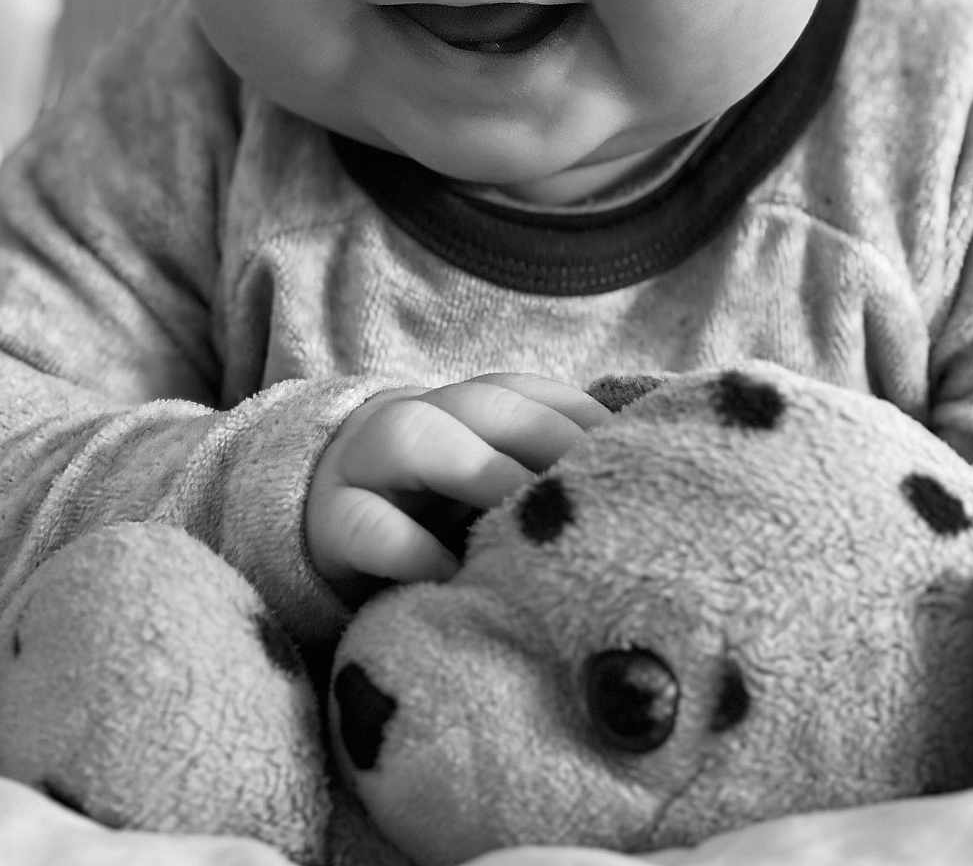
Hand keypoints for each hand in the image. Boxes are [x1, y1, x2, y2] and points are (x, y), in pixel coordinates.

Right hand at [306, 373, 609, 598]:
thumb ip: (548, 477)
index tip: (638, 461)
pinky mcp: (331, 519)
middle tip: (595, 492)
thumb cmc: (440, 508)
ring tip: (526, 524)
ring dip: (479, 473)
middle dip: (546, 439)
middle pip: (486, 406)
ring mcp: (368, 461)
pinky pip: (366, 525)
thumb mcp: (493, 481)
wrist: (328, 516)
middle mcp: (422, 415)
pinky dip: (411, 550)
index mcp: (471, 405)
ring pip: (418, 438)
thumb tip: (643, 488)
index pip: (536, 395)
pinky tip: (454, 577)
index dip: (585, 421)